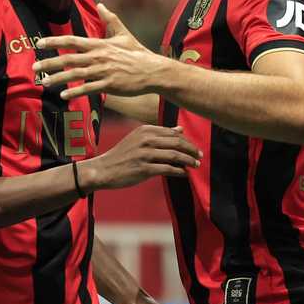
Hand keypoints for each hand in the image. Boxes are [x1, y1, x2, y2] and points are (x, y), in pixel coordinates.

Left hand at [33, 4, 165, 100]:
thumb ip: (110, 19)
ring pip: (75, 74)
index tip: (39, 43)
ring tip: (44, 82)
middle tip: (34, 67)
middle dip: (49, 62)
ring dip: (58, 79)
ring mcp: (104, 71)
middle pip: (69, 58)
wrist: (153, 71)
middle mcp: (99, 56)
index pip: (72, 41)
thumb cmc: (137, 53)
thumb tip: (101, 5)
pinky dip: (75, 92)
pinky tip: (63, 96)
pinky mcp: (109, 84)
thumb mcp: (123, 34)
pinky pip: (88, 88)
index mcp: (99, 44)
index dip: (54, 41)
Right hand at [81, 125, 201, 190]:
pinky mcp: (144, 168)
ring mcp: (145, 154)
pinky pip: (167, 169)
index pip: (173, 133)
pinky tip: (185, 174)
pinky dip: (179, 171)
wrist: (104, 169)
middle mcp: (146, 139)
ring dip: (188, 161)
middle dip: (191, 150)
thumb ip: (160, 134)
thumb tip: (180, 129)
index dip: (187, 141)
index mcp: (145, 130)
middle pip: (176, 143)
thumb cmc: (123, 154)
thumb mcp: (139, 139)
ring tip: (196, 165)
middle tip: (200, 156)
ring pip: (175, 155)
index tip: (195, 148)